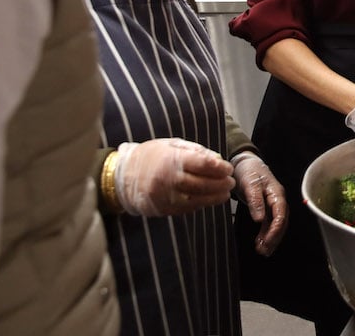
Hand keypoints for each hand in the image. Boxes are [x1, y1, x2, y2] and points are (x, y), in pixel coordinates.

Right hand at [114, 138, 234, 216]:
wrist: (123, 177)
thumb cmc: (150, 156)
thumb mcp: (171, 145)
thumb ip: (195, 151)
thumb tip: (217, 159)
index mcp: (171, 159)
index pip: (203, 164)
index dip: (219, 167)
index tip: (228, 168)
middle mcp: (169, 179)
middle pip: (202, 183)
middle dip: (220, 183)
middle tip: (231, 182)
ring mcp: (165, 196)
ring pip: (197, 198)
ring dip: (214, 197)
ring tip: (225, 193)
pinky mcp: (163, 209)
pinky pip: (187, 208)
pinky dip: (200, 204)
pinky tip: (209, 200)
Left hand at [231, 151, 286, 255]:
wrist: (243, 163)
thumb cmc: (248, 171)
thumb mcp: (250, 184)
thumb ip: (255, 201)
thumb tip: (259, 219)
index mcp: (276, 194)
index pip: (280, 214)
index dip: (275, 230)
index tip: (267, 241)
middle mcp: (277, 200)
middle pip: (280, 222)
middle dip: (274, 237)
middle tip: (264, 251)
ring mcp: (272, 204)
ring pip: (275, 224)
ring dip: (270, 238)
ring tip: (262, 251)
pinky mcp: (265, 207)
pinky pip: (268, 223)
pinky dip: (265, 233)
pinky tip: (259, 242)